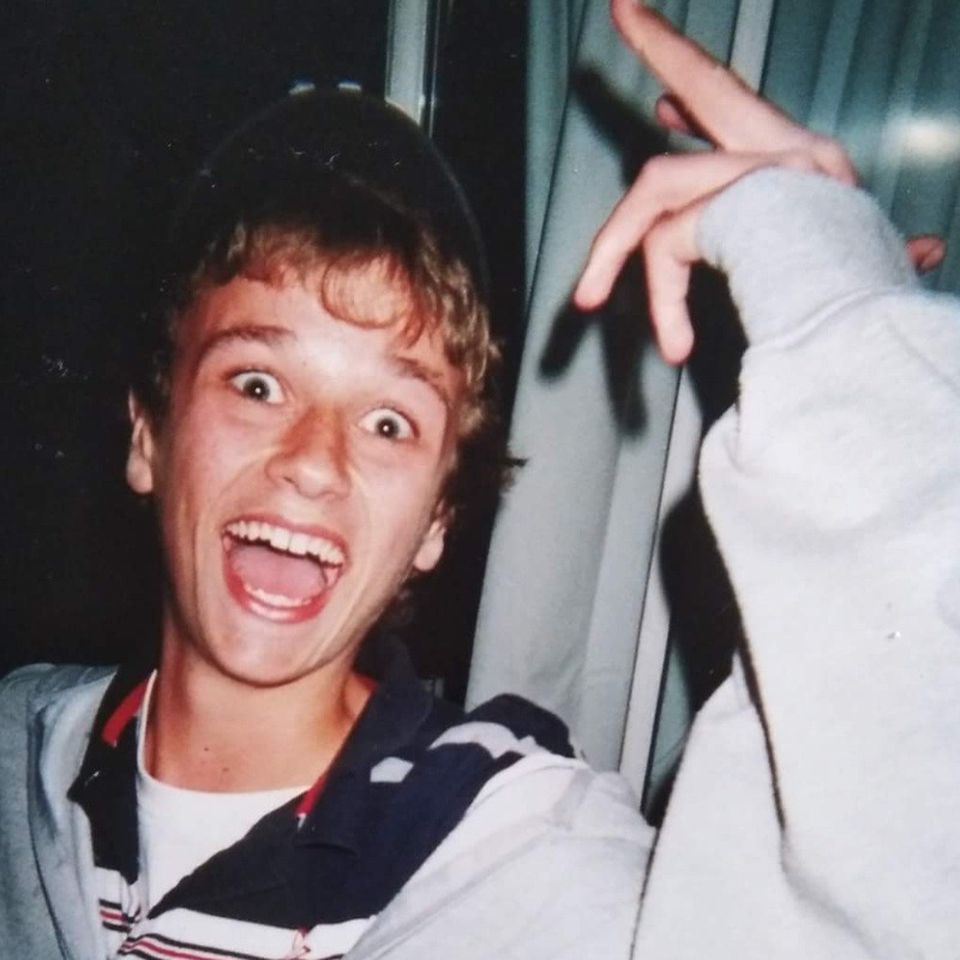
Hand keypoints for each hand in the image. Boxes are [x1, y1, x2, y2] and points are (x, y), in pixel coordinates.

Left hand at [574, 0, 943, 363]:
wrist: (865, 308)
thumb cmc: (865, 289)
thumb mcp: (871, 262)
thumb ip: (893, 250)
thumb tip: (930, 250)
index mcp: (808, 166)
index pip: (746, 114)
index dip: (703, 91)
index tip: (664, 96)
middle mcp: (783, 152)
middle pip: (711, 81)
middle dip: (662, 42)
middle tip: (622, 6)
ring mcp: (750, 172)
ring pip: (657, 187)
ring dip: (612, 246)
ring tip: (586, 297)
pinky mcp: (720, 204)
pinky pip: (664, 246)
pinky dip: (663, 297)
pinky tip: (674, 338)